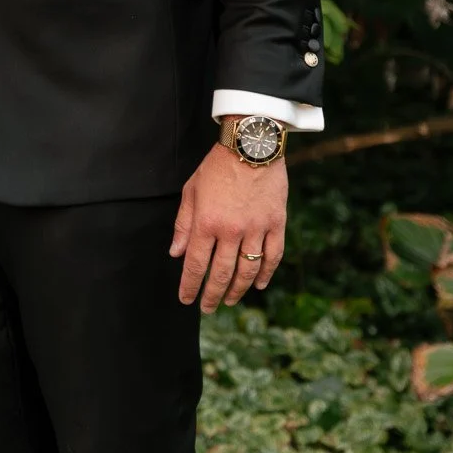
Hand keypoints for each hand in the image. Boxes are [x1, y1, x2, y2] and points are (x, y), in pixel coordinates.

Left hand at [171, 143, 286, 310]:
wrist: (250, 145)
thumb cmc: (216, 166)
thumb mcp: (191, 191)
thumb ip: (183, 225)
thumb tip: (176, 253)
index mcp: (206, 222)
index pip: (196, 264)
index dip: (190, 286)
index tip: (186, 300)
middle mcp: (231, 230)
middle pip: (221, 273)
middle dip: (212, 295)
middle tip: (208, 307)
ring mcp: (256, 228)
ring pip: (248, 270)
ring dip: (238, 289)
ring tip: (230, 299)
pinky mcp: (276, 223)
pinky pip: (273, 256)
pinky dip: (266, 274)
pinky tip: (260, 285)